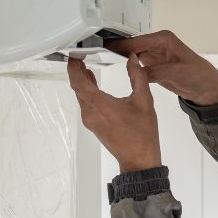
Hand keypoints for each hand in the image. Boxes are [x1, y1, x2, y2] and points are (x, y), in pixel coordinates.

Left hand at [68, 55, 162, 173]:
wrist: (139, 160)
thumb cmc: (142, 136)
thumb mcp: (144, 101)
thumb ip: (138, 77)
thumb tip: (133, 61)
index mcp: (102, 106)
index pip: (79, 83)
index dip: (73, 68)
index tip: (74, 58)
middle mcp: (92, 114)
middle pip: (77, 89)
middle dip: (77, 72)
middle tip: (79, 59)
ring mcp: (91, 121)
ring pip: (81, 97)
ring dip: (82, 83)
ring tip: (85, 69)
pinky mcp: (94, 125)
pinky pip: (86, 105)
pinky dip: (87, 93)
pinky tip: (93, 86)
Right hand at [106, 30, 217, 106]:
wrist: (208, 89)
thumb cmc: (200, 75)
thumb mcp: (177, 73)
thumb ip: (156, 72)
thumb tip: (139, 72)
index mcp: (164, 40)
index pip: (137, 41)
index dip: (121, 43)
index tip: (106, 45)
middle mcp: (159, 45)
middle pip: (132, 45)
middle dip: (117, 48)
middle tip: (98, 51)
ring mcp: (156, 56)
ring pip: (133, 55)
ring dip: (121, 57)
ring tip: (103, 58)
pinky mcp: (155, 67)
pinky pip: (138, 65)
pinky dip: (129, 67)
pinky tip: (118, 68)